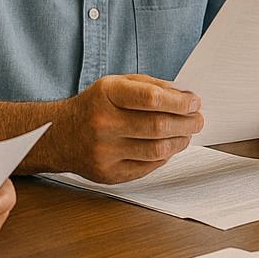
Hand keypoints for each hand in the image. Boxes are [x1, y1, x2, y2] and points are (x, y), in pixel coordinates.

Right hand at [61, 74, 202, 182]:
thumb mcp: (116, 84)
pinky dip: (164, 156)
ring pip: (157, 150)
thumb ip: (150, 86)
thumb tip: (185, 95)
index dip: (180, 101)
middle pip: (158, 126)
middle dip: (187, 123)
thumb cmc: (95, 106)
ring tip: (186, 134)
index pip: (152, 98)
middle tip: (198, 120)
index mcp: (107, 95)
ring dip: (180, 141)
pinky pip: (148, 166)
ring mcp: (104, 151)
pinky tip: (168, 147)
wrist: (60, 135)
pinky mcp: (108, 173)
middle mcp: (103, 123)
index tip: (194, 102)